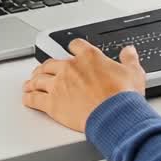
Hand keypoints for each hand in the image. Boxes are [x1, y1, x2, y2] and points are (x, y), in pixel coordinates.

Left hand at [22, 39, 146, 131]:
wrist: (114, 114)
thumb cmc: (123, 96)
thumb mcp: (133, 72)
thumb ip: (129, 59)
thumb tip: (129, 51)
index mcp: (89, 57)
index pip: (76, 46)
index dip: (73, 48)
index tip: (71, 50)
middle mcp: (70, 68)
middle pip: (51, 63)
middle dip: (46, 67)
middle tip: (43, 70)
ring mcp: (59, 85)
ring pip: (39, 79)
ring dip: (33, 81)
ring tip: (30, 84)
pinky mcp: (52, 103)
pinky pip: (35, 98)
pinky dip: (29, 98)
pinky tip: (27, 98)